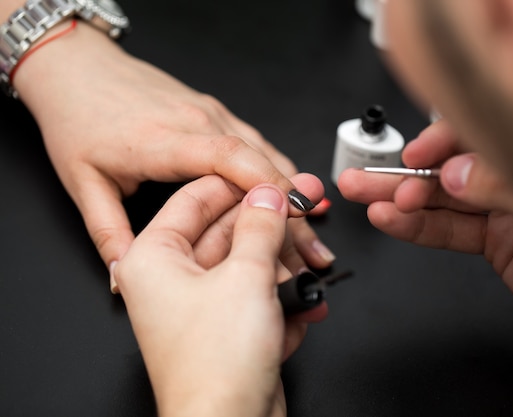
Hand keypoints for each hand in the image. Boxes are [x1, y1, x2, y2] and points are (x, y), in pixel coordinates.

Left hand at [12, 22, 334, 281]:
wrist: (78, 69)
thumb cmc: (79, 118)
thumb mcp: (83, 182)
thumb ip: (108, 233)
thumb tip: (119, 277)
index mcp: (163, 141)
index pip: (227, 158)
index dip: (265, 186)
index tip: (292, 217)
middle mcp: (196, 122)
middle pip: (258, 161)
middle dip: (291, 206)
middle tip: (313, 247)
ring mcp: (209, 113)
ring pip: (265, 151)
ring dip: (291, 189)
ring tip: (312, 229)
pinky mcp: (214, 112)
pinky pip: (257, 141)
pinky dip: (280, 169)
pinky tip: (294, 193)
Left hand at [114, 174, 326, 416]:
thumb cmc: (215, 365)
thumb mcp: (246, 276)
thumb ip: (261, 226)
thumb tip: (270, 194)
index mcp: (154, 257)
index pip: (198, 196)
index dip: (241, 184)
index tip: (276, 179)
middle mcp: (172, 279)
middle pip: (229, 232)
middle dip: (274, 230)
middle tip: (308, 213)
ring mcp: (200, 306)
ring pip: (249, 266)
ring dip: (286, 270)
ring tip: (315, 271)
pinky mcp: (225, 330)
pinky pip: (257, 298)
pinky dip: (283, 301)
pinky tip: (307, 307)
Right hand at [339, 120, 512, 355]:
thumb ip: (505, 188)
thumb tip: (453, 175)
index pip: (482, 132)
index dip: (441, 140)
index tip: (414, 154)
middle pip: (452, 165)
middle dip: (405, 171)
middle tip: (366, 178)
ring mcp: (507, 211)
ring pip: (442, 199)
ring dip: (398, 198)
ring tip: (363, 196)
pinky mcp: (497, 245)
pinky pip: (449, 231)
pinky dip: (416, 226)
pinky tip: (391, 219)